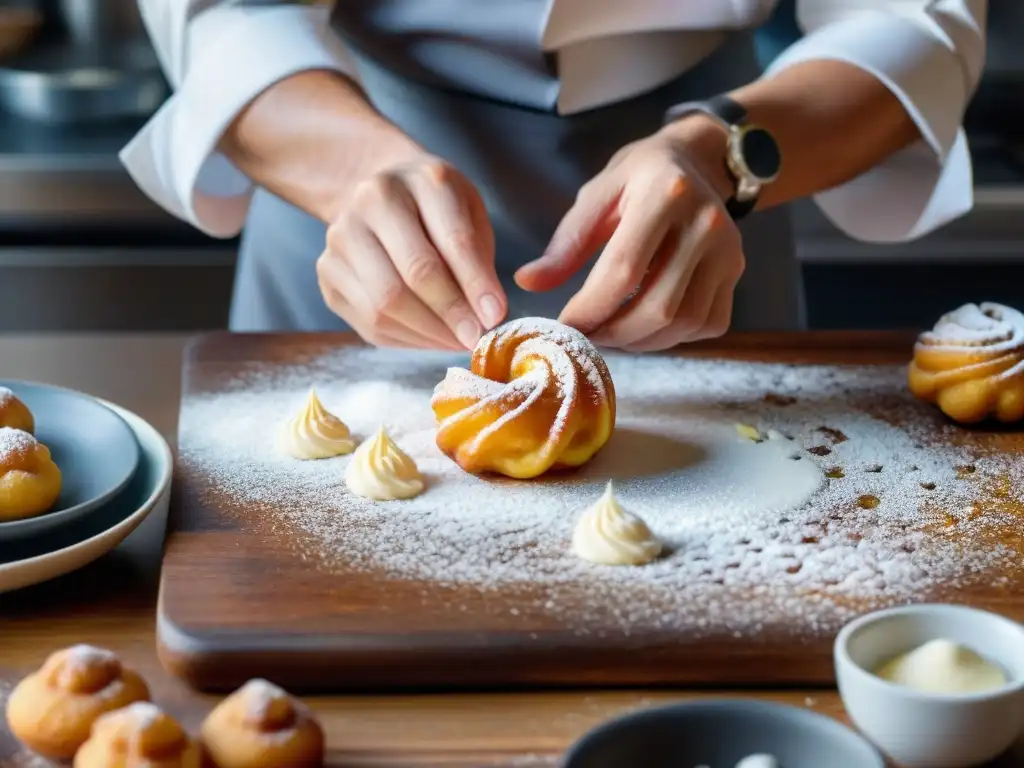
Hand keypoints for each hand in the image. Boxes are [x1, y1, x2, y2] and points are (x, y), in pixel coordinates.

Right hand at [317, 152, 505, 349]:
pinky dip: (404, 338)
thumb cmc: (436, 208)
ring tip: (455, 341)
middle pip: (413, 273)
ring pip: (384, 304)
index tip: (495, 318)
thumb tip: (487, 316)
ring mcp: (341, 236)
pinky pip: (367, 321)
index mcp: (421, 179)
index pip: (453, 239)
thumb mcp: (469, 214)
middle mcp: (372, 201)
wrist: (380, 190)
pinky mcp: (326, 271)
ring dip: (427, 333)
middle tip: (476, 339)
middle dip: (450, 314)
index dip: (476, 284)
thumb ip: (478, 260)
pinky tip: (428, 336)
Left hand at [515, 116, 744, 351]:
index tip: (565, 325)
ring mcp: (729, 250)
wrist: (696, 162)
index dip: (591, 308)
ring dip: (641, 341)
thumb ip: (565, 244)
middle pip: (658, 307)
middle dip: (614, 333)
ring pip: (684, 323)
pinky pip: (706, 324)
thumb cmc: (637, 179)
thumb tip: (527, 282)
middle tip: (586, 335)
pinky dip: (672, 337)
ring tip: (611, 332)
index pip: (624, 270)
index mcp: (665, 194)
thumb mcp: (595, 197)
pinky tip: (644, 325)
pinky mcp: (737, 271)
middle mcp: (706, 223)